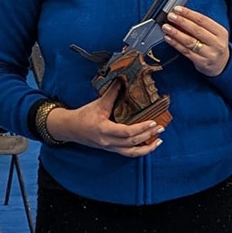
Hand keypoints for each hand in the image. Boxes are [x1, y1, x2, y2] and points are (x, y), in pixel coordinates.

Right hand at [47, 86, 164, 156]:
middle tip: (161, 128)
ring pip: (131, 152)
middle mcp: (107, 142)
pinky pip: (128, 153)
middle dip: (148, 136)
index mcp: (104, 129)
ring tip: (159, 141)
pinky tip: (149, 146)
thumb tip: (122, 79)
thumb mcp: (98, 103)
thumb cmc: (83, 115)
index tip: (153, 122)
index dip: (141, 128)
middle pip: (131, 142)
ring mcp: (110, 148)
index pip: (126, 132)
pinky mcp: (111, 150)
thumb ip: (112, 92)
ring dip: (147, 148)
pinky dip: (140, 151)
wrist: (70, 128)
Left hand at [163, 6, 230, 77]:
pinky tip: (169, 38)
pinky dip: (175, 44)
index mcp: (220, 32)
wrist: (221, 64)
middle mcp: (217, 43)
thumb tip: (181, 15)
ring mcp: (209, 54)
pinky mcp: (201, 62)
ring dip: (176, 33)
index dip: (189, 14)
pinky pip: (186, 51)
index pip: (203, 20)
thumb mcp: (214, 33)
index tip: (178, 9)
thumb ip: (200, 25)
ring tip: (166, 27)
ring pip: (190, 42)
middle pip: (196, 30)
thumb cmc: (214, 45)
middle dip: (181, 22)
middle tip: (171, 16)